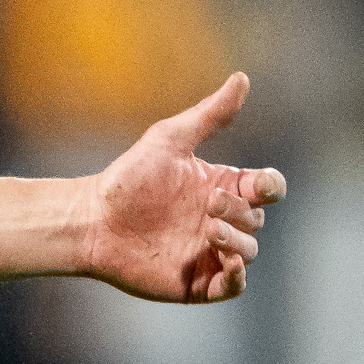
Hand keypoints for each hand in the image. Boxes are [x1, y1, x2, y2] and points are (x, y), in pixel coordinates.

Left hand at [81, 72, 286, 303]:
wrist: (91, 219)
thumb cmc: (128, 177)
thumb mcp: (170, 140)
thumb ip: (209, 115)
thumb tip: (242, 78)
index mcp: (223, 187)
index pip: (268, 189)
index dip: (271, 187)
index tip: (258, 185)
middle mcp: (221, 220)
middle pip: (258, 219)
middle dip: (241, 212)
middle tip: (210, 205)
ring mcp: (210, 252)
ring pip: (249, 251)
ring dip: (238, 241)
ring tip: (209, 230)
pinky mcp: (197, 282)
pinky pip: (232, 286)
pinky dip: (236, 277)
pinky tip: (226, 262)